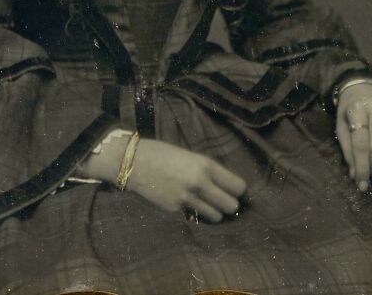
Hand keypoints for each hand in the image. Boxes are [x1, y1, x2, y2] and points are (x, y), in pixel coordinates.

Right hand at [127, 139, 247, 221]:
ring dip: (214, 212)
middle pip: (231, 206)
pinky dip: (194, 213)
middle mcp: (200, 183)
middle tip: (222, 200)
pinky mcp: (175, 210)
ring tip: (205, 203)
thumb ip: (207, 171)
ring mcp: (187, 199)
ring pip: (216, 216)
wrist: (133, 162)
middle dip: (229, 204)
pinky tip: (184, 202)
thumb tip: (226, 186)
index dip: (238, 190)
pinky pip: (195, 216)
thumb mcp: (190, 157)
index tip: (234, 191)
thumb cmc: (163, 154)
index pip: (238, 186)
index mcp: (206, 166)